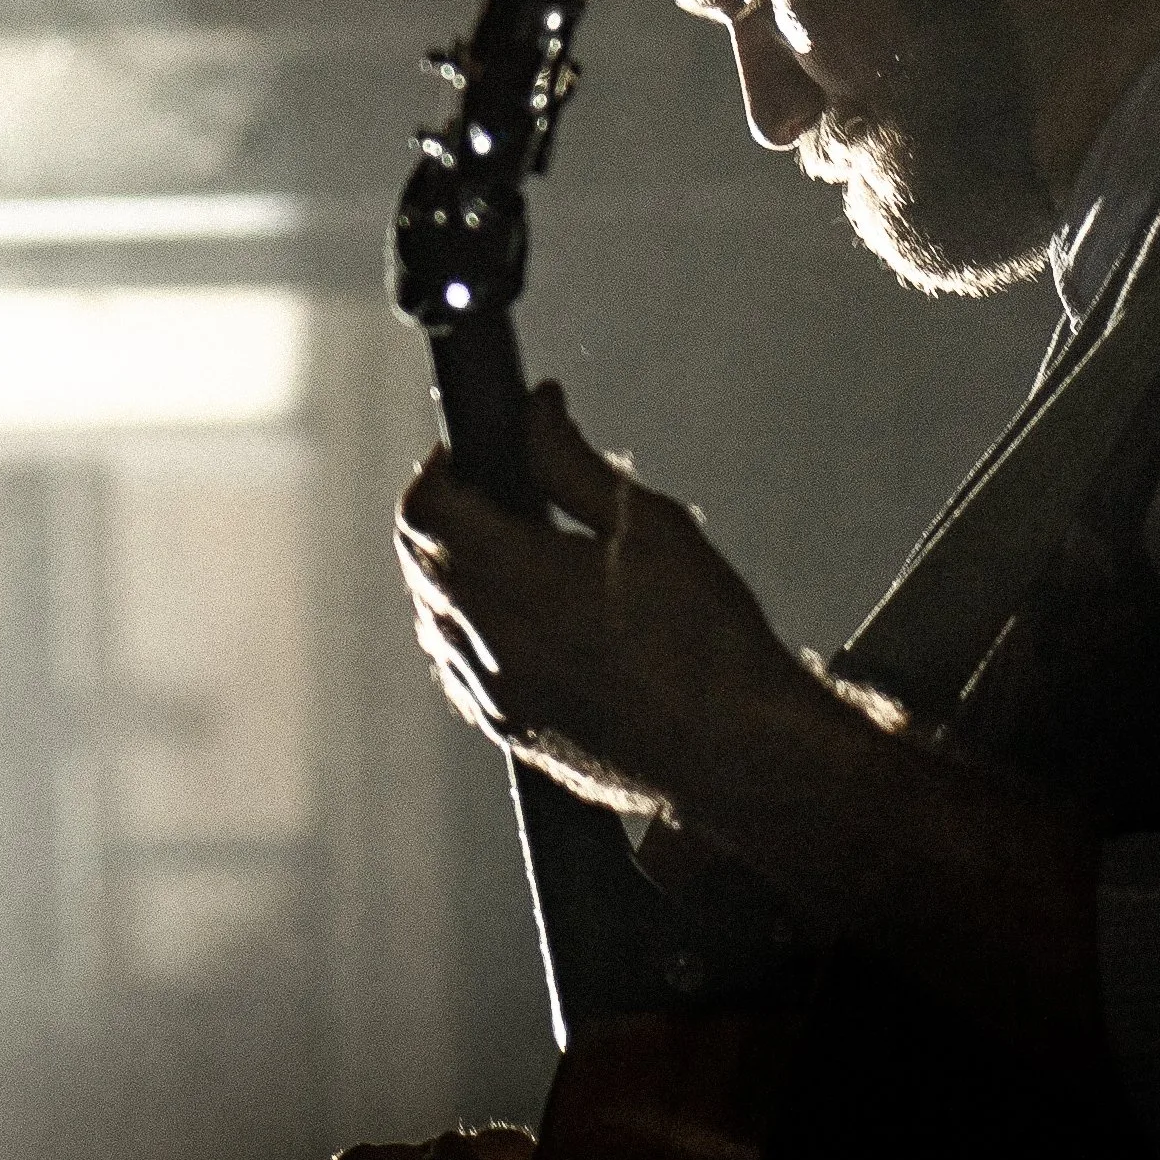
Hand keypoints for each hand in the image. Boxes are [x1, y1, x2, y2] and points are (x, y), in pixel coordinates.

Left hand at [395, 383, 801, 821]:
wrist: (739, 750)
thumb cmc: (709, 640)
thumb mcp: (651, 525)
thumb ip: (572, 461)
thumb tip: (534, 410)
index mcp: (518, 584)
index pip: (426, 511)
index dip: (440, 467)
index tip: (474, 450)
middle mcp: (489, 645)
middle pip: (419, 560)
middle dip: (444, 513)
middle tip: (500, 488)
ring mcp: (492, 695)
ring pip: (432, 615)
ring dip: (453, 571)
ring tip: (518, 547)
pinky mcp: (508, 730)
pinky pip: (456, 665)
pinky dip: (468, 627)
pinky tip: (525, 614)